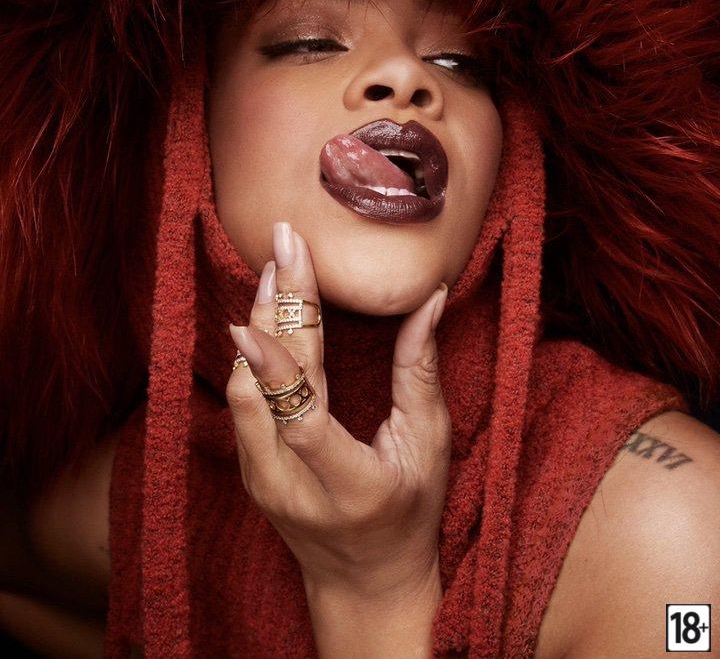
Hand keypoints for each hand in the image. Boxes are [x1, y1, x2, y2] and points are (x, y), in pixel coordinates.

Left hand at [226, 221, 449, 598]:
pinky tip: (269, 311)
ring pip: (242, 393)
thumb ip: (421, 374)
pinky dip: (255, 352)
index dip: (279, 364)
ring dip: (260, 324)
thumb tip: (428, 301)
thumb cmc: (410, 513)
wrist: (362, 580)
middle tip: (283, 248)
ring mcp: (261, 483)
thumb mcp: (429, 447)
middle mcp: (292, 488)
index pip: (301, 421)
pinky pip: (241, 401)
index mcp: (349, 487)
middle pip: (265, 393)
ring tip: (277, 270)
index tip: (263, 306)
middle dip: (275, 311)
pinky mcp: (248, 471)